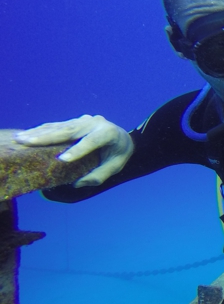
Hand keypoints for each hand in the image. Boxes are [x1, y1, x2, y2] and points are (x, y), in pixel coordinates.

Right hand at [14, 115, 133, 187]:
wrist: (123, 136)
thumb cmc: (119, 153)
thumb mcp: (116, 166)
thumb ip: (100, 175)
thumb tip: (77, 183)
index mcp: (108, 133)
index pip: (91, 142)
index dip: (78, 151)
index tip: (62, 160)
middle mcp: (94, 124)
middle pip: (69, 131)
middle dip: (47, 138)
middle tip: (27, 142)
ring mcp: (83, 120)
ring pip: (59, 126)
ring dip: (38, 132)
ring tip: (21, 138)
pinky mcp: (75, 121)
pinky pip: (57, 125)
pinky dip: (42, 130)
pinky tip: (27, 134)